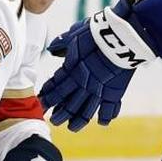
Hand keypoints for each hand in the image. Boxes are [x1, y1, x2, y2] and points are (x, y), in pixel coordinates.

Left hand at [39, 4, 155, 130]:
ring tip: (71, 128)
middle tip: (52, 120)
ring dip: (77, 121)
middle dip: (59, 113)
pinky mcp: (115, 92)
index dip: (47, 95)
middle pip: (67, 103)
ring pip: (85, 111)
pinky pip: (110, 109)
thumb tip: (52, 49)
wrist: (120, 37)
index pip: (55, 87)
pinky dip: (106, 117)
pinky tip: (102, 122)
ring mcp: (99, 90)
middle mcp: (83, 84)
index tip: (41, 102)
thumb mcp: (75, 35)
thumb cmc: (96, 32)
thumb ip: (62, 43)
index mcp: (70, 70)